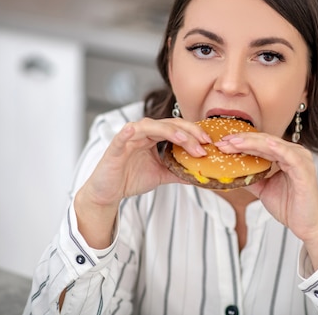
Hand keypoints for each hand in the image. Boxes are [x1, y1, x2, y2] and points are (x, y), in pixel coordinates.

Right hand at [75, 117, 210, 247]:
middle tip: (204, 142)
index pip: (177, 128)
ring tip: (186, 140)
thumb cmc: (130, 179)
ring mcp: (129, 138)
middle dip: (189, 132)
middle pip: (169, 124)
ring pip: (151, 126)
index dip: (194, 132)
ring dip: (170, 132)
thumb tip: (201, 175)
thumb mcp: (161, 175)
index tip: (209, 142)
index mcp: (153, 137)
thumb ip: (178, 171)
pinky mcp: (116, 147)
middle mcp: (142, 133)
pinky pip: (124, 135)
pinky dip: (130, 132)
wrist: (108, 193)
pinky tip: (134, 130)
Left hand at [216, 133, 317, 268]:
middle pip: (264, 141)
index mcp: (285, 155)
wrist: (306, 226)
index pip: (260, 143)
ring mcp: (300, 159)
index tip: (222, 144)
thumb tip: (230, 172)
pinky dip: (276, 148)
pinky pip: (289, 155)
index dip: (241, 142)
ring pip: (272, 145)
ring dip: (252, 142)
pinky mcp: (304, 169)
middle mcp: (294, 153)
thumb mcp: (263, 189)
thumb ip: (251, 177)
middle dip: (242, 140)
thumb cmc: (289, 207)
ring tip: (234, 143)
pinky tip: (263, 144)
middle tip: (223, 142)